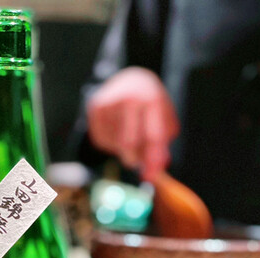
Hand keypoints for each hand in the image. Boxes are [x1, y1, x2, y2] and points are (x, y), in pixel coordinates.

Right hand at [87, 67, 179, 181]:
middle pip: (129, 143)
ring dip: (122, 150)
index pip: (153, 136)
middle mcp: (130, 98)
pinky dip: (110, 144)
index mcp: (152, 99)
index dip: (152, 159)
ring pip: (114, 143)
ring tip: (127, 136)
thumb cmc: (150, 107)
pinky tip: (116, 131)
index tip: (151, 177)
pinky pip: (101, 139)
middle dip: (133, 159)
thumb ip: (162, 148)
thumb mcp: (164, 121)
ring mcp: (110, 102)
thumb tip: (153, 175)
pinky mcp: (95, 107)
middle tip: (135, 162)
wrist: (129, 78)